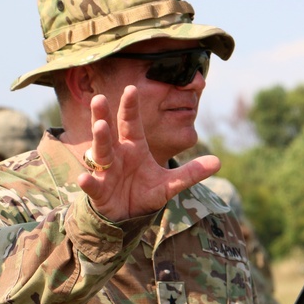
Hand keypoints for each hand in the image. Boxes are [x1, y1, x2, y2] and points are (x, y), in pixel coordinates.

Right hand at [77, 85, 219, 220]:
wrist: (126, 215)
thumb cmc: (144, 192)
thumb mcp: (170, 183)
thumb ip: (191, 172)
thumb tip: (218, 162)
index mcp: (134, 148)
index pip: (131, 124)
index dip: (130, 107)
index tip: (131, 88)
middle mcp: (117, 155)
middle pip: (110, 132)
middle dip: (104, 115)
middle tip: (101, 98)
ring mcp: (106, 172)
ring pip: (100, 152)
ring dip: (100, 140)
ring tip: (99, 126)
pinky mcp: (99, 190)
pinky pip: (93, 185)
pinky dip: (88, 181)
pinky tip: (84, 178)